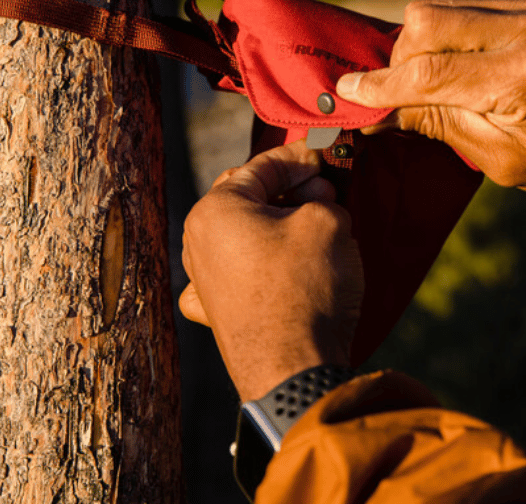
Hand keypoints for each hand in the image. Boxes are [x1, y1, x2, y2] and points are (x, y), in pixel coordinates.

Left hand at [179, 140, 363, 401]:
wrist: (295, 370)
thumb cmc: (307, 287)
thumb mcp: (328, 221)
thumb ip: (322, 197)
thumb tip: (319, 202)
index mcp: (215, 210)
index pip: (262, 167)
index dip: (300, 158)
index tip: (324, 156)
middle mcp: (198, 242)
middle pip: (248, 198)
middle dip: (289, 190)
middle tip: (326, 193)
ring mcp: (202, 280)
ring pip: (244, 234)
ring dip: (279, 224)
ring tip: (316, 227)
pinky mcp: (216, 313)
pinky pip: (236, 272)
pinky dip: (259, 261)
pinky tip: (277, 265)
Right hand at [337, 0, 525, 194]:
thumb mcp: (499, 158)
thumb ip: (437, 123)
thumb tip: (377, 112)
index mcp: (525, 76)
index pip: (429, 72)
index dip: (379, 85)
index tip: (344, 93)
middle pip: (423, 23)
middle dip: (396, 61)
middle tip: (394, 98)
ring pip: (434, 9)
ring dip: (416, 47)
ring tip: (426, 86)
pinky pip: (455, 7)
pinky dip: (439, 36)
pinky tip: (453, 67)